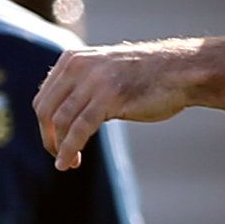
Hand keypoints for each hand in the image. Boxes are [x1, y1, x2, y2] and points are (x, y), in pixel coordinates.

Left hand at [33, 40, 199, 170]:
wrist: (181, 71)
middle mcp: (78, 66)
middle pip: (45, 110)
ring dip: (59, 147)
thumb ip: (80, 87)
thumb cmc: (146, 76)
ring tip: (67, 164)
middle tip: (58, 156)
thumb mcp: (103, 72)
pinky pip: (79, 129)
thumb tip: (59, 119)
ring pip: (60, 121)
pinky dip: (68, 149)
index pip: (43, 97)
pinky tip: (67, 163)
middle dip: (48, 138)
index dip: (44, 125)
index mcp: (72, 59)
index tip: (54, 142)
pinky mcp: (108, 97)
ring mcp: (93, 81)